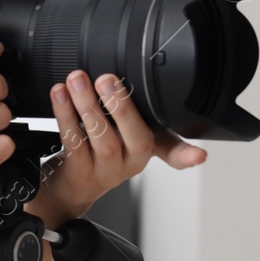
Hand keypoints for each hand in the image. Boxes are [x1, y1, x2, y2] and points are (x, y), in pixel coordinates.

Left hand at [36, 69, 206, 223]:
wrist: (67, 189)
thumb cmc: (95, 152)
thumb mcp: (120, 134)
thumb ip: (126, 110)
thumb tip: (122, 71)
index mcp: (145, 150)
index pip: (172, 150)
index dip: (186, 153)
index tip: (199, 155)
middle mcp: (130, 164)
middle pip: (136, 138)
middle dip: (122, 106)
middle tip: (106, 79)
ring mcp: (106, 171)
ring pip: (102, 139)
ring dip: (87, 106)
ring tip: (76, 80)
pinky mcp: (79, 173)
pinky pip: (73, 142)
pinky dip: (65, 115)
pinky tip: (60, 95)